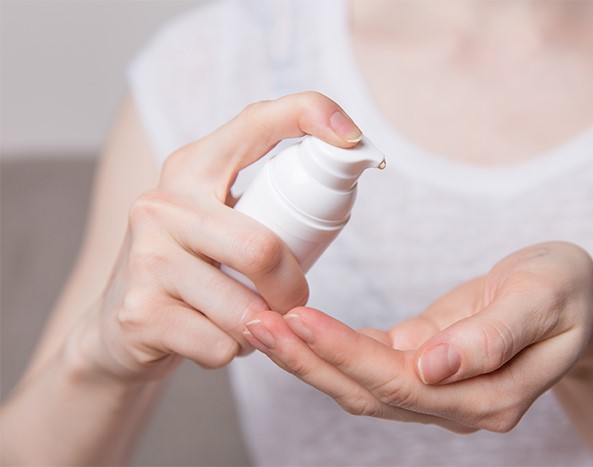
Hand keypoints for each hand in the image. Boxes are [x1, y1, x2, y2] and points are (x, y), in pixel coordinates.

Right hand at [66, 92, 363, 381]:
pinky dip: (232, 352)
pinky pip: (221, 346)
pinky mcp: (138, 313)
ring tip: (242, 322)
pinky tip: (210, 339)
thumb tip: (343, 177)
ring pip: (246, 310)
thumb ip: (266, 201)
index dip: (311, 115)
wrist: (118, 326)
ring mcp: (146, 257)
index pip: (257, 122)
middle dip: (292, 290)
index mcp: (194, 168)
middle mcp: (162, 203)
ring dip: (261, 328)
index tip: (353, 137)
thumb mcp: (218, 220)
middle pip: (262, 249)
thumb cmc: (191, 268)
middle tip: (290, 302)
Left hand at [243, 242, 592, 432]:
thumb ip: (494, 336)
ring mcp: (437, 392)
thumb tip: (434, 367)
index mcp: (490, 395)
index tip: (299, 319)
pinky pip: (367, 365)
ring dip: (306, 357)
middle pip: (368, 392)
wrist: (572, 299)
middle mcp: (456, 405)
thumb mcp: (544, 298)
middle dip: (307, 360)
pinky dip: (327, 348)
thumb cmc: (564, 291)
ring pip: (359, 385)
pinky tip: (292, 327)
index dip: (347, 355)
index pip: (403, 383)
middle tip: (255, 323)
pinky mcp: (422, 367)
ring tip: (258, 324)